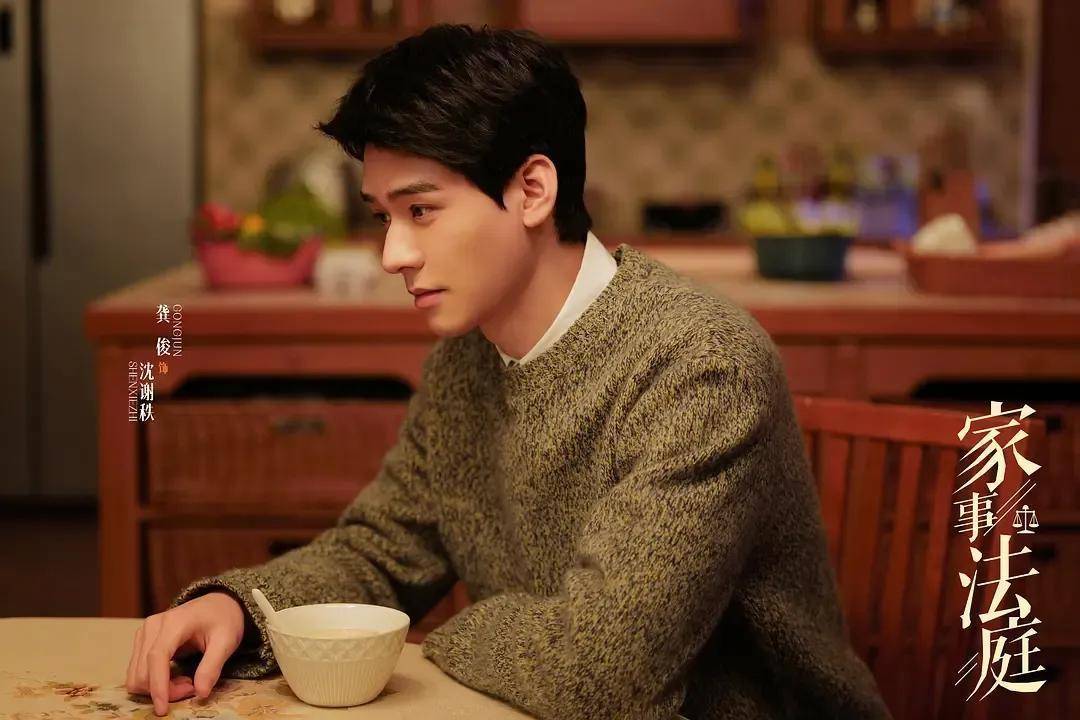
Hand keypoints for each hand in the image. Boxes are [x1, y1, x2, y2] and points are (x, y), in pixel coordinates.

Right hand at [125, 591, 246, 715]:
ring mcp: (144, 633)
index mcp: (174, 622)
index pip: (156, 657)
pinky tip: (175, 677)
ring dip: (158, 687)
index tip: (162, 709)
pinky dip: (154, 682)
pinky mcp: (142, 641)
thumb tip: (201, 693)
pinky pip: (138, 671)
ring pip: (137, 675)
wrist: (218, 604)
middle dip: (165, 689)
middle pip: (144, 671)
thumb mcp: (227, 641)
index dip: (158, 686)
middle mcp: (152, 626)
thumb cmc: (224, 619)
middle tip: (193, 687)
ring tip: (186, 681)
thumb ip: (213, 666)